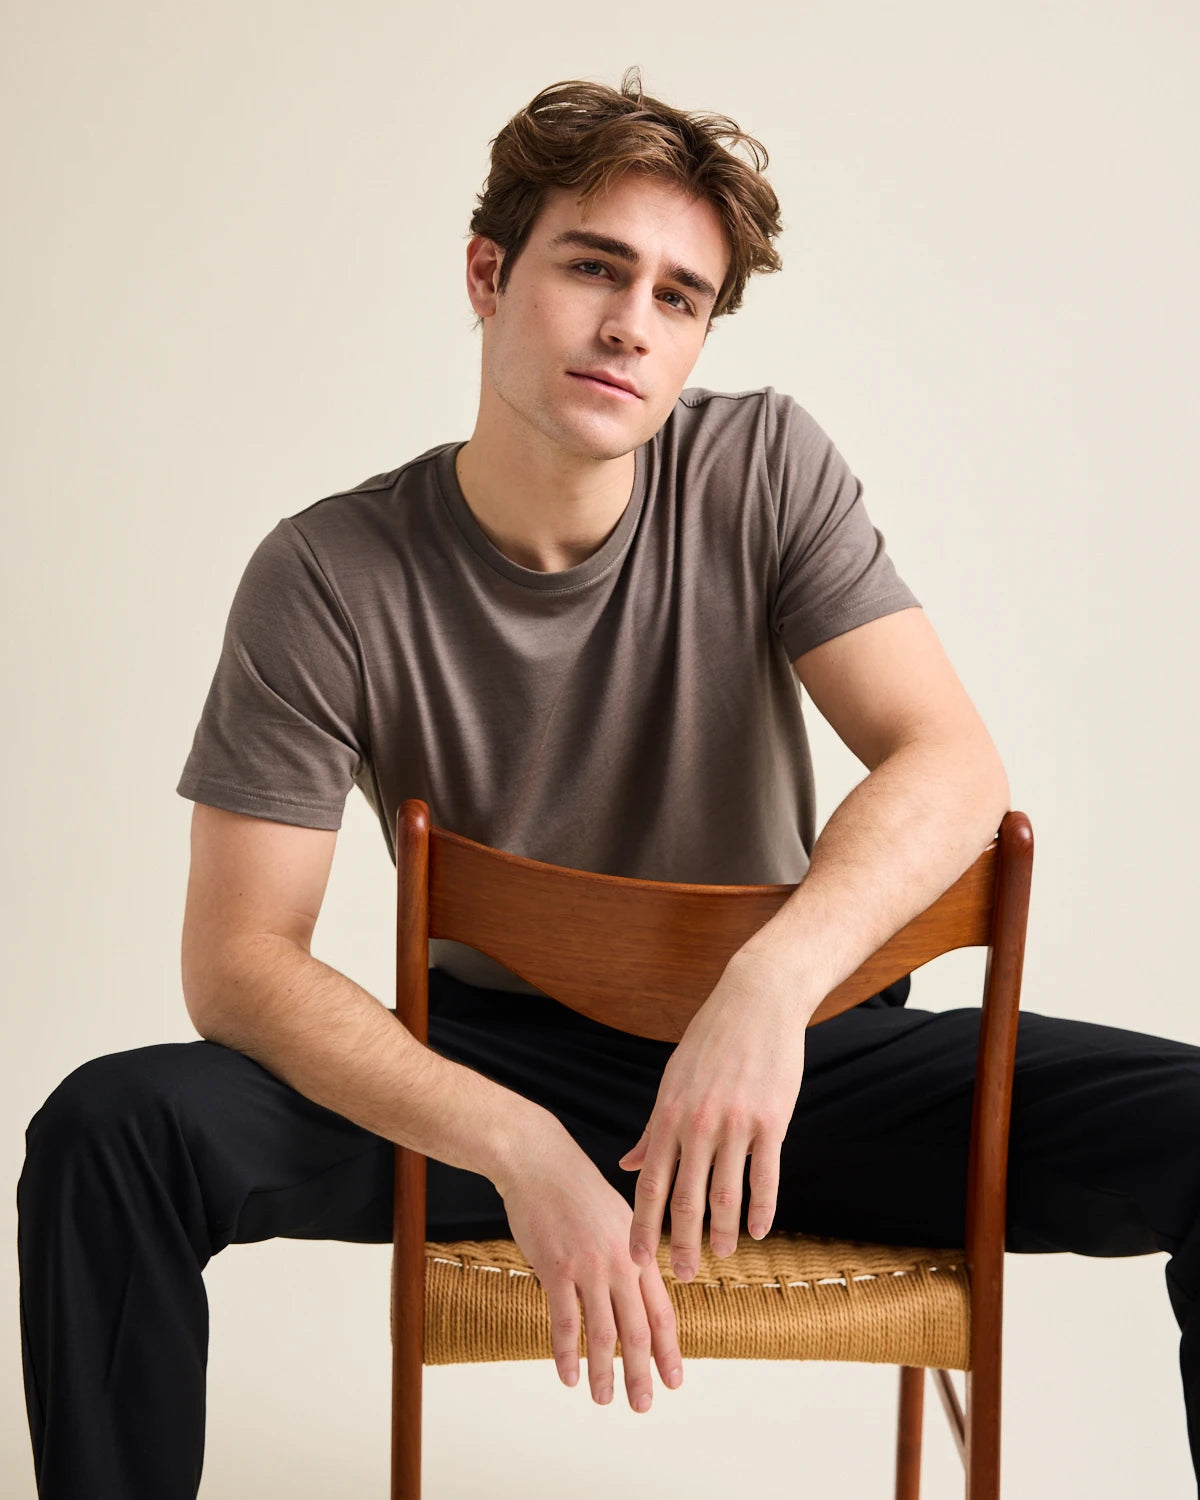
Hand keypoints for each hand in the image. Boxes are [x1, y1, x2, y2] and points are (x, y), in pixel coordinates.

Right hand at [494, 1117, 683, 1412]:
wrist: (540, 1162)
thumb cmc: (575, 1188)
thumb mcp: (617, 1216)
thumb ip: (630, 1254)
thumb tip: (638, 1288)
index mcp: (637, 1250)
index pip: (661, 1309)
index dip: (669, 1348)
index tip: (674, 1380)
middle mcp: (620, 1261)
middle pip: (637, 1329)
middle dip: (642, 1372)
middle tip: (643, 1404)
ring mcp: (589, 1266)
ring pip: (602, 1332)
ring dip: (604, 1371)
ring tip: (605, 1399)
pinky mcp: (557, 1268)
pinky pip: (565, 1321)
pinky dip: (567, 1353)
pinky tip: (568, 1376)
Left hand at [618, 949, 809, 1278]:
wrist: (756, 1001)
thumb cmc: (710, 1041)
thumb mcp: (672, 1080)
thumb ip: (653, 1128)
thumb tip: (629, 1164)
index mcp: (669, 1114)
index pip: (650, 1183)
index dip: (643, 1225)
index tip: (637, 1260)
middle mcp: (698, 1123)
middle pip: (685, 1197)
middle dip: (680, 1242)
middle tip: (681, 1276)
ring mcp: (736, 1123)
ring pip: (726, 1193)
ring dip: (722, 1233)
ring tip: (721, 1257)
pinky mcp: (772, 1120)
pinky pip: (766, 1175)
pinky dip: (762, 1208)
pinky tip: (760, 1231)